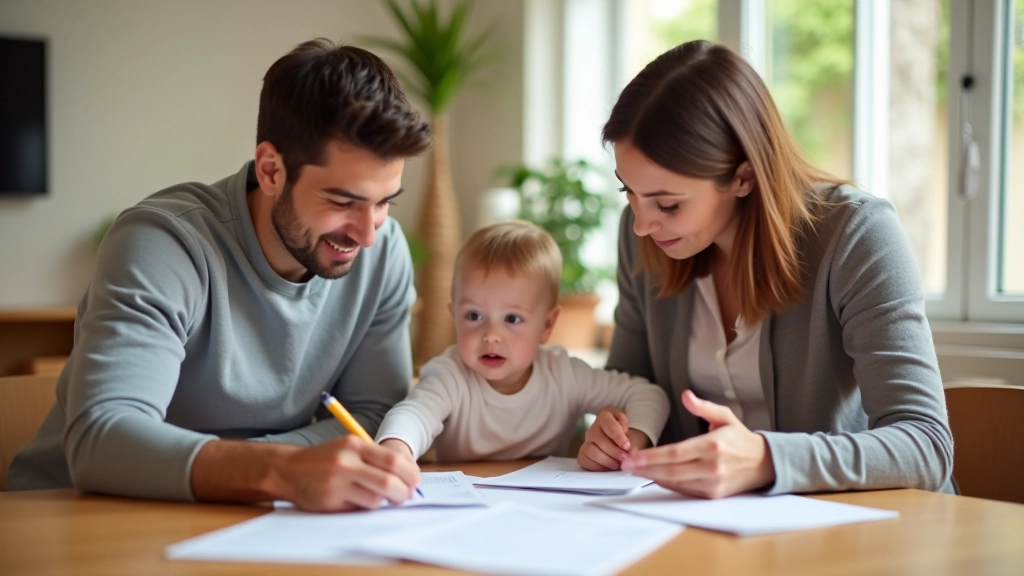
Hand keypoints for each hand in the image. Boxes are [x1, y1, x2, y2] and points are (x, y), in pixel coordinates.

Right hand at [279, 435, 420, 511]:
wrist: (288, 470)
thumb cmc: (326, 460)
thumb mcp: (349, 448)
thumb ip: (376, 459)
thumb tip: (409, 476)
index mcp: (355, 444)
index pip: (394, 460)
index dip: (411, 474)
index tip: (414, 482)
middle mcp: (347, 461)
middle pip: (389, 481)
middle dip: (403, 492)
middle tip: (405, 496)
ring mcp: (337, 481)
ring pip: (376, 498)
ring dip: (383, 501)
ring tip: (379, 497)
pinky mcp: (330, 499)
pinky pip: (359, 507)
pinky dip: (365, 506)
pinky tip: (358, 500)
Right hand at [578, 408, 651, 470]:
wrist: (625, 448)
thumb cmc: (630, 439)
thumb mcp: (635, 434)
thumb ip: (632, 439)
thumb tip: (627, 449)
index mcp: (606, 416)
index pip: (608, 424)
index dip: (617, 436)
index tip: (627, 446)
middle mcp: (593, 427)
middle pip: (599, 439)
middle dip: (614, 451)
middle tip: (624, 458)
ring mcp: (587, 441)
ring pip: (592, 451)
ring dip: (607, 460)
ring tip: (617, 464)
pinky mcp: (583, 453)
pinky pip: (585, 461)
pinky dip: (598, 467)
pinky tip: (608, 467)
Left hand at [620, 390, 775, 497]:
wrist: (765, 464)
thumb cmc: (740, 438)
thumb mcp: (725, 416)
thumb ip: (703, 407)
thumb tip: (685, 395)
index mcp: (713, 445)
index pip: (675, 453)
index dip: (651, 457)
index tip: (632, 456)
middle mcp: (712, 467)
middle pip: (671, 471)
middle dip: (645, 469)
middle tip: (625, 464)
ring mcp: (713, 483)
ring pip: (675, 483)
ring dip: (652, 477)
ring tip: (633, 470)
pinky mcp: (713, 495)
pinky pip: (684, 491)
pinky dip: (667, 484)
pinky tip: (653, 477)